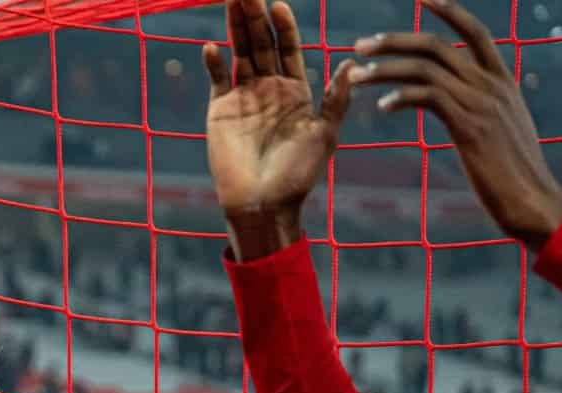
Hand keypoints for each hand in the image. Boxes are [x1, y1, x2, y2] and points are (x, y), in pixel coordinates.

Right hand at [203, 0, 357, 259]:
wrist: (264, 204)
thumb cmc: (298, 174)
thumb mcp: (326, 135)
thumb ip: (335, 100)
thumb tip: (350, 63)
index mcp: (295, 91)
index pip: (288, 47)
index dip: (284, 25)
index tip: (279, 3)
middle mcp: (268, 89)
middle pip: (261, 43)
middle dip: (254, 16)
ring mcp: (242, 98)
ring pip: (239, 53)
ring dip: (234, 28)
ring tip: (230, 0)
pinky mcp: (220, 112)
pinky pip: (217, 80)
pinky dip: (213, 63)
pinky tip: (211, 46)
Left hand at [351, 0, 561, 249]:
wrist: (531, 201)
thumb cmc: (512, 174)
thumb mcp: (500, 131)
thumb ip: (482, 110)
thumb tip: (462, 108)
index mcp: (502, 82)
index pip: (475, 33)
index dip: (450, 12)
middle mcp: (492, 85)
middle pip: (438, 45)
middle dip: (395, 40)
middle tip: (360, 46)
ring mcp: (481, 103)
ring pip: (426, 68)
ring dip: (385, 69)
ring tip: (355, 76)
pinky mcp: (469, 125)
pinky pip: (428, 98)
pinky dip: (401, 97)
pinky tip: (381, 106)